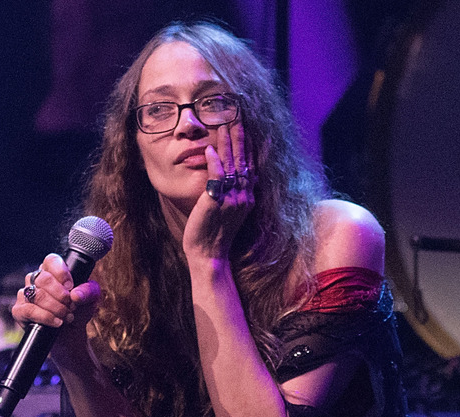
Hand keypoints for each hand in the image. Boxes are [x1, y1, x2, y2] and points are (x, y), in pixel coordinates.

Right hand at [11, 253, 100, 357]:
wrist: (70, 334)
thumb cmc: (79, 310)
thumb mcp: (91, 299)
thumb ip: (89, 291)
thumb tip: (75, 295)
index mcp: (52, 270)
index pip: (51, 260)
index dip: (61, 272)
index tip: (70, 287)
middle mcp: (36, 279)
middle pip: (44, 279)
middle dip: (61, 295)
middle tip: (71, 306)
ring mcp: (25, 294)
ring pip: (37, 295)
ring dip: (56, 308)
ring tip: (68, 316)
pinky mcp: (19, 310)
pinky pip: (29, 310)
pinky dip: (46, 317)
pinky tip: (57, 322)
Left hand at [182, 122, 254, 259]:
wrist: (209, 255)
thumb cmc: (214, 233)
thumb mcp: (227, 210)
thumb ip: (228, 192)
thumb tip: (226, 175)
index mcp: (247, 197)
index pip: (250, 166)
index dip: (249, 146)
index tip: (248, 128)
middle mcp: (243, 196)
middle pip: (243, 161)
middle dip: (241, 138)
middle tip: (238, 117)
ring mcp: (231, 199)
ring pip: (231, 165)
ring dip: (228, 144)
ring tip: (225, 125)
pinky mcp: (216, 203)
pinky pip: (217, 178)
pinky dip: (214, 162)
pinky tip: (210, 148)